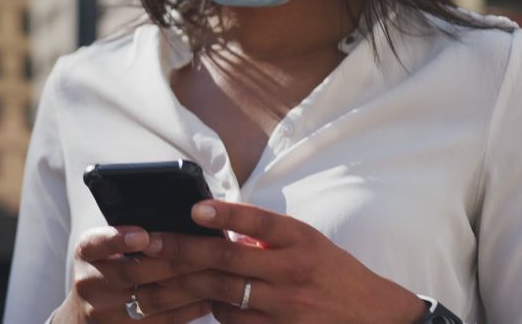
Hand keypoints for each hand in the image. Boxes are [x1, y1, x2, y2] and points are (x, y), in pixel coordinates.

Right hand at [53, 225, 211, 323]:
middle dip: (177, 260)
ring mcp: (105, 313)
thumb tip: (184, 219)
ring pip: (155, 299)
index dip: (119, 239)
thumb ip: (133, 235)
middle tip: (211, 248)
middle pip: (135, 272)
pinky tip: (211, 295)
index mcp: (86, 253)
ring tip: (219, 271)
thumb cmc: (109, 267)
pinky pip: (164, 320)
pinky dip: (191, 308)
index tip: (144, 236)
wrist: (87, 315)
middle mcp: (90, 283)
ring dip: (191, 285)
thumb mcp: (107, 247)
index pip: (98, 242)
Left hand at [142, 201, 427, 323]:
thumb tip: (217, 228)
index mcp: (299, 239)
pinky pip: (234, 322)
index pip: (258, 221)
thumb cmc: (332, 272)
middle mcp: (292, 271)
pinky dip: (213, 310)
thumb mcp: (306, 242)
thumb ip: (265, 235)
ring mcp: (286, 307)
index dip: (225, 215)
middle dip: (181, 252)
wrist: (374, 317)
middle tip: (148, 245)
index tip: (194, 209)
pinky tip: (196, 301)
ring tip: (155, 275)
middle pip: (226, 261)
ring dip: (186, 285)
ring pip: (222, 295)